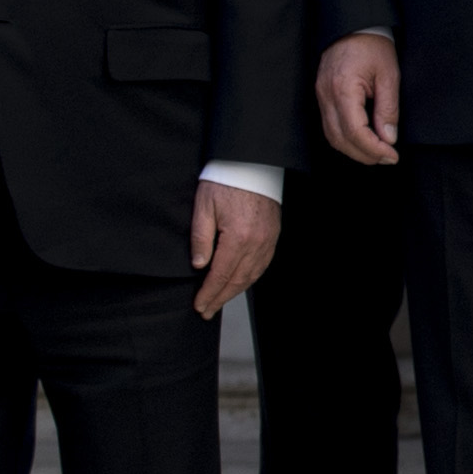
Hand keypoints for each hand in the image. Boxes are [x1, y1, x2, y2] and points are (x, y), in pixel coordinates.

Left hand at [189, 180, 281, 316]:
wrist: (252, 162)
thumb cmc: (226, 180)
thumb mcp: (203, 207)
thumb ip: (201, 238)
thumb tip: (199, 265)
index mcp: (237, 237)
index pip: (221, 275)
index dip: (209, 293)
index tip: (200, 305)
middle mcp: (256, 242)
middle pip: (237, 280)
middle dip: (221, 298)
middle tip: (207, 310)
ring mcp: (268, 239)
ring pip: (252, 275)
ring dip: (235, 291)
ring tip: (220, 300)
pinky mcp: (273, 234)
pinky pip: (263, 264)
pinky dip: (251, 278)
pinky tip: (241, 282)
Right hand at [317, 32, 401, 164]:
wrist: (353, 24)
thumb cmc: (373, 45)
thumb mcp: (389, 75)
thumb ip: (388, 109)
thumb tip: (389, 138)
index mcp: (343, 89)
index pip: (355, 132)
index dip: (373, 149)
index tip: (392, 155)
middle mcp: (326, 95)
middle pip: (340, 139)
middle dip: (364, 154)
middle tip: (387, 158)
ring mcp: (321, 95)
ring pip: (331, 136)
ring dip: (353, 149)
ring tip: (377, 152)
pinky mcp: (322, 95)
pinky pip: (329, 125)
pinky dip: (345, 138)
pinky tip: (362, 140)